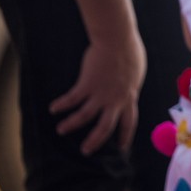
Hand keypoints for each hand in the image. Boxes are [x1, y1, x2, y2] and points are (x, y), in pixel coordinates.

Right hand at [50, 32, 145, 155]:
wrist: (117, 39)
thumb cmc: (129, 51)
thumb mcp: (136, 72)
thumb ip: (131, 85)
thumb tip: (130, 90)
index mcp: (130, 96)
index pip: (129, 122)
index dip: (125, 136)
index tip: (121, 148)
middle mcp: (116, 99)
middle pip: (105, 127)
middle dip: (95, 141)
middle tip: (86, 151)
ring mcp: (101, 93)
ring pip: (84, 117)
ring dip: (71, 125)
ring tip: (61, 130)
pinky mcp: (87, 84)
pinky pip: (72, 99)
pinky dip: (61, 105)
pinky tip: (53, 108)